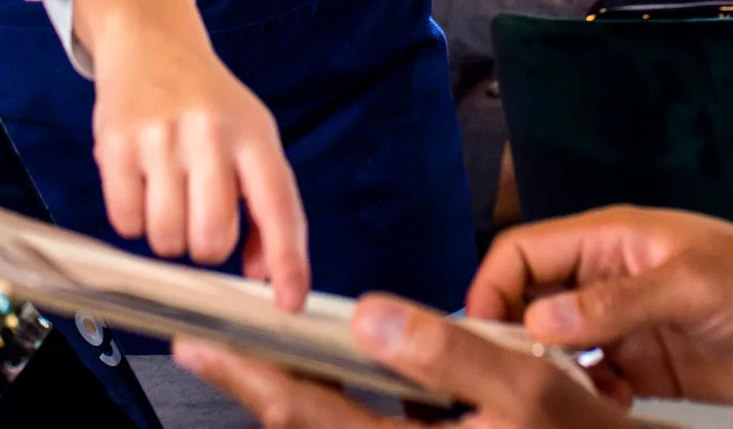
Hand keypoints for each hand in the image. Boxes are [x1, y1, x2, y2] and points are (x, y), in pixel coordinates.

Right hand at [73, 0, 309, 309]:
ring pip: (166, 238)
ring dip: (168, 236)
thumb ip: (265, 202)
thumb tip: (259, 272)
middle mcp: (210, 133)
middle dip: (206, 247)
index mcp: (254, 133)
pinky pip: (125, 222)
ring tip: (169, 197)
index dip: (287, 262)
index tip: (289, 303)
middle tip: (200, 220)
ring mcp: (159, 137)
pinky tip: (141, 187)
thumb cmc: (209, 102)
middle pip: (212, 239)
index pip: (279, 207)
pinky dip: (134, 220)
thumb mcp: (252, 136)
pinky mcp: (115, 144)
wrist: (151, 42)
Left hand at [175, 295, 624, 427]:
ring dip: (298, 392)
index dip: (251, 376)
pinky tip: (341, 371)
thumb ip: (448, 351)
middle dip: (257, 384)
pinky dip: (343, 402)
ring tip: (261, 353)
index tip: (202, 345)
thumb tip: (372, 316)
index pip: (309, 414)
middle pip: (307, 426)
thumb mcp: (530, 387)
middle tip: (206, 346)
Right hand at [470, 207, 732, 406]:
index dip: (491, 289)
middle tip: (507, 382)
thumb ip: (616, 303)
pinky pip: (590, 383)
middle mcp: (606, 280)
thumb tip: (541, 320)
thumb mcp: (692, 285)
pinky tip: (600, 411)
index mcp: (611, 240)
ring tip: (551, 404)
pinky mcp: (642, 365)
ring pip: (554, 348)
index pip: (523, 254)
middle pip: (527, 302)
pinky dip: (582, 400)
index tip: (481, 336)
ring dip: (545, 375)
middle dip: (509, 338)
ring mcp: (623, 325)